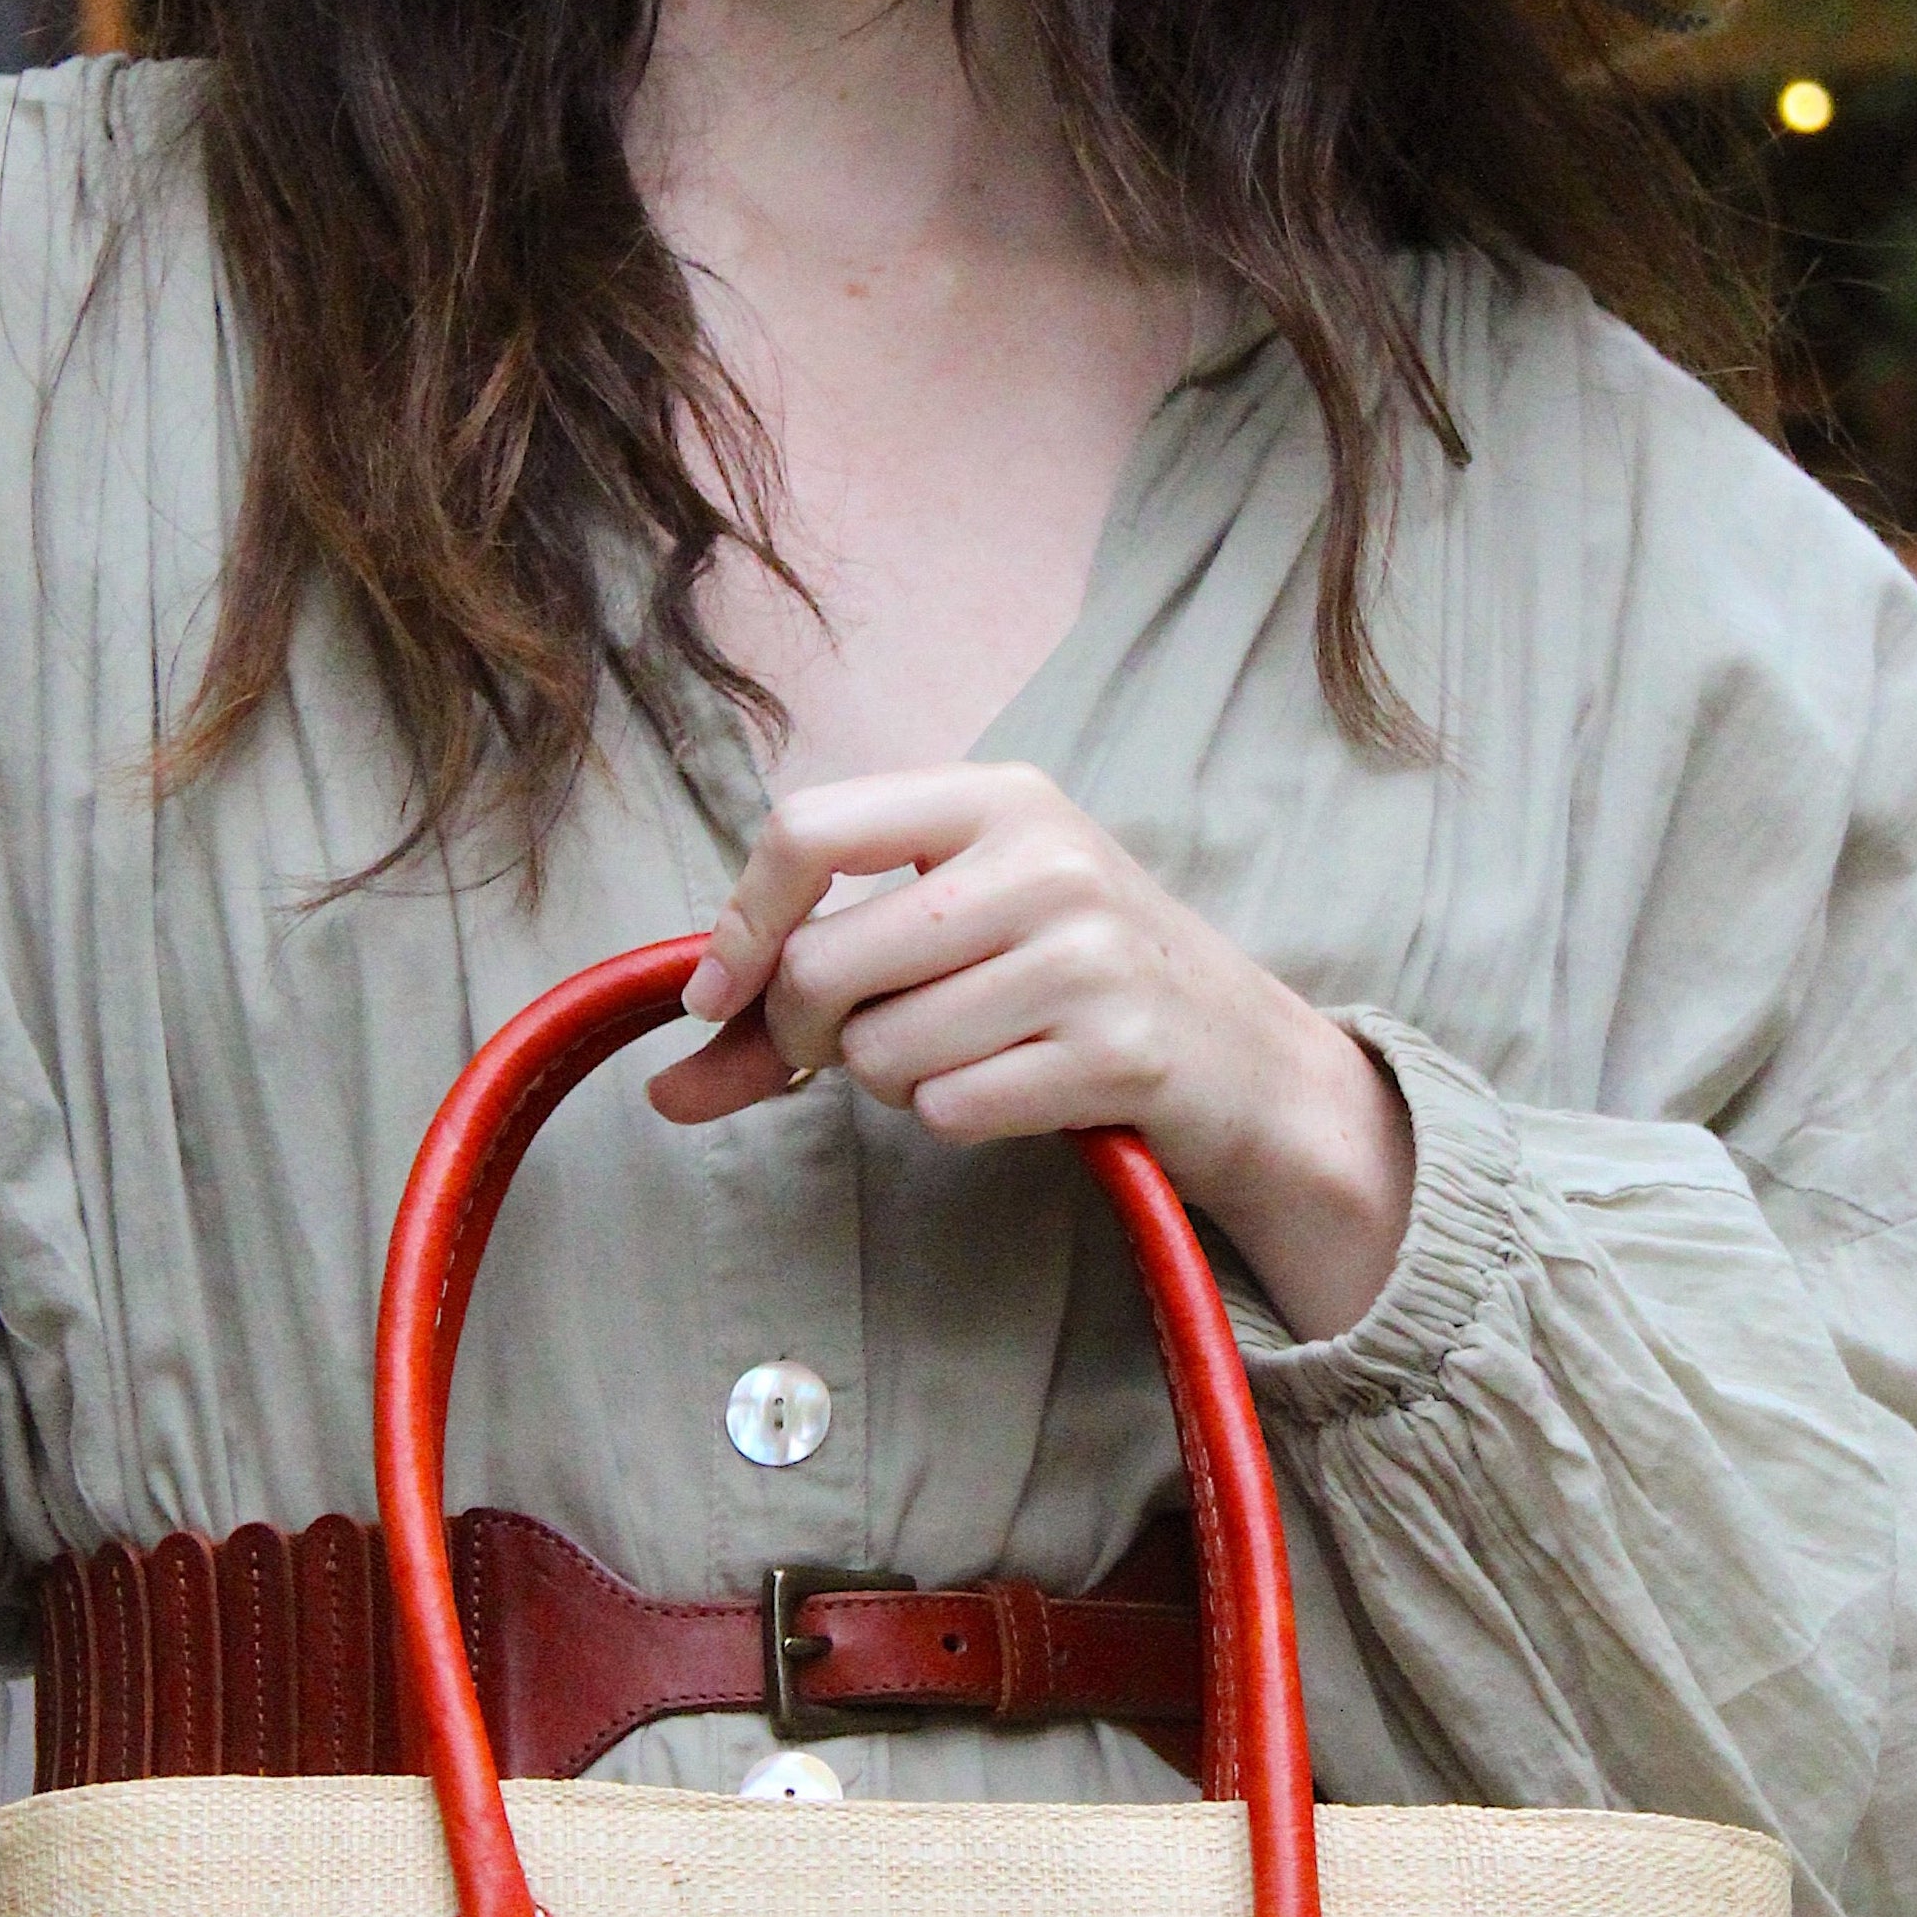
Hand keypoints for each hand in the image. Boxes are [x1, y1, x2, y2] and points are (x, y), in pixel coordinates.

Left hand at [650, 763, 1413, 1344]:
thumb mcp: (960, 937)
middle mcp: (1044, 859)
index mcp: (996, 798)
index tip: (718, 995)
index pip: (807, 830)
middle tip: (865, 1041)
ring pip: (880, 1051)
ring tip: (971, 1056)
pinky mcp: (1116, 1052)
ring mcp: (1088, 954)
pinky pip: (949, 1109)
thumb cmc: (1076, 984)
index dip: (739, 924)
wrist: (1250, 1061)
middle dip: (813, 1031)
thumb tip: (666, 1085)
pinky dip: (958, 1118)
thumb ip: (806, 995)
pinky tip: (1019, 1090)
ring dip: (896, 1081)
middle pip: (823, 963)